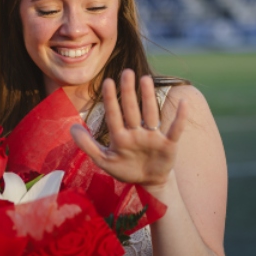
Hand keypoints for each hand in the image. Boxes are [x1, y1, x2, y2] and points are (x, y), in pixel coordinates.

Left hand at [71, 71, 185, 187]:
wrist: (148, 183)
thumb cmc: (125, 169)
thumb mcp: (104, 160)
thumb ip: (87, 145)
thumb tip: (71, 127)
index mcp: (120, 136)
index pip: (114, 115)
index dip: (111, 100)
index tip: (107, 81)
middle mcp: (136, 132)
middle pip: (132, 110)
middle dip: (129, 92)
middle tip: (126, 71)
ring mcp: (152, 137)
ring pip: (151, 114)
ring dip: (149, 97)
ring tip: (145, 79)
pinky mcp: (168, 144)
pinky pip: (175, 129)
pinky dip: (180, 118)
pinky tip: (183, 103)